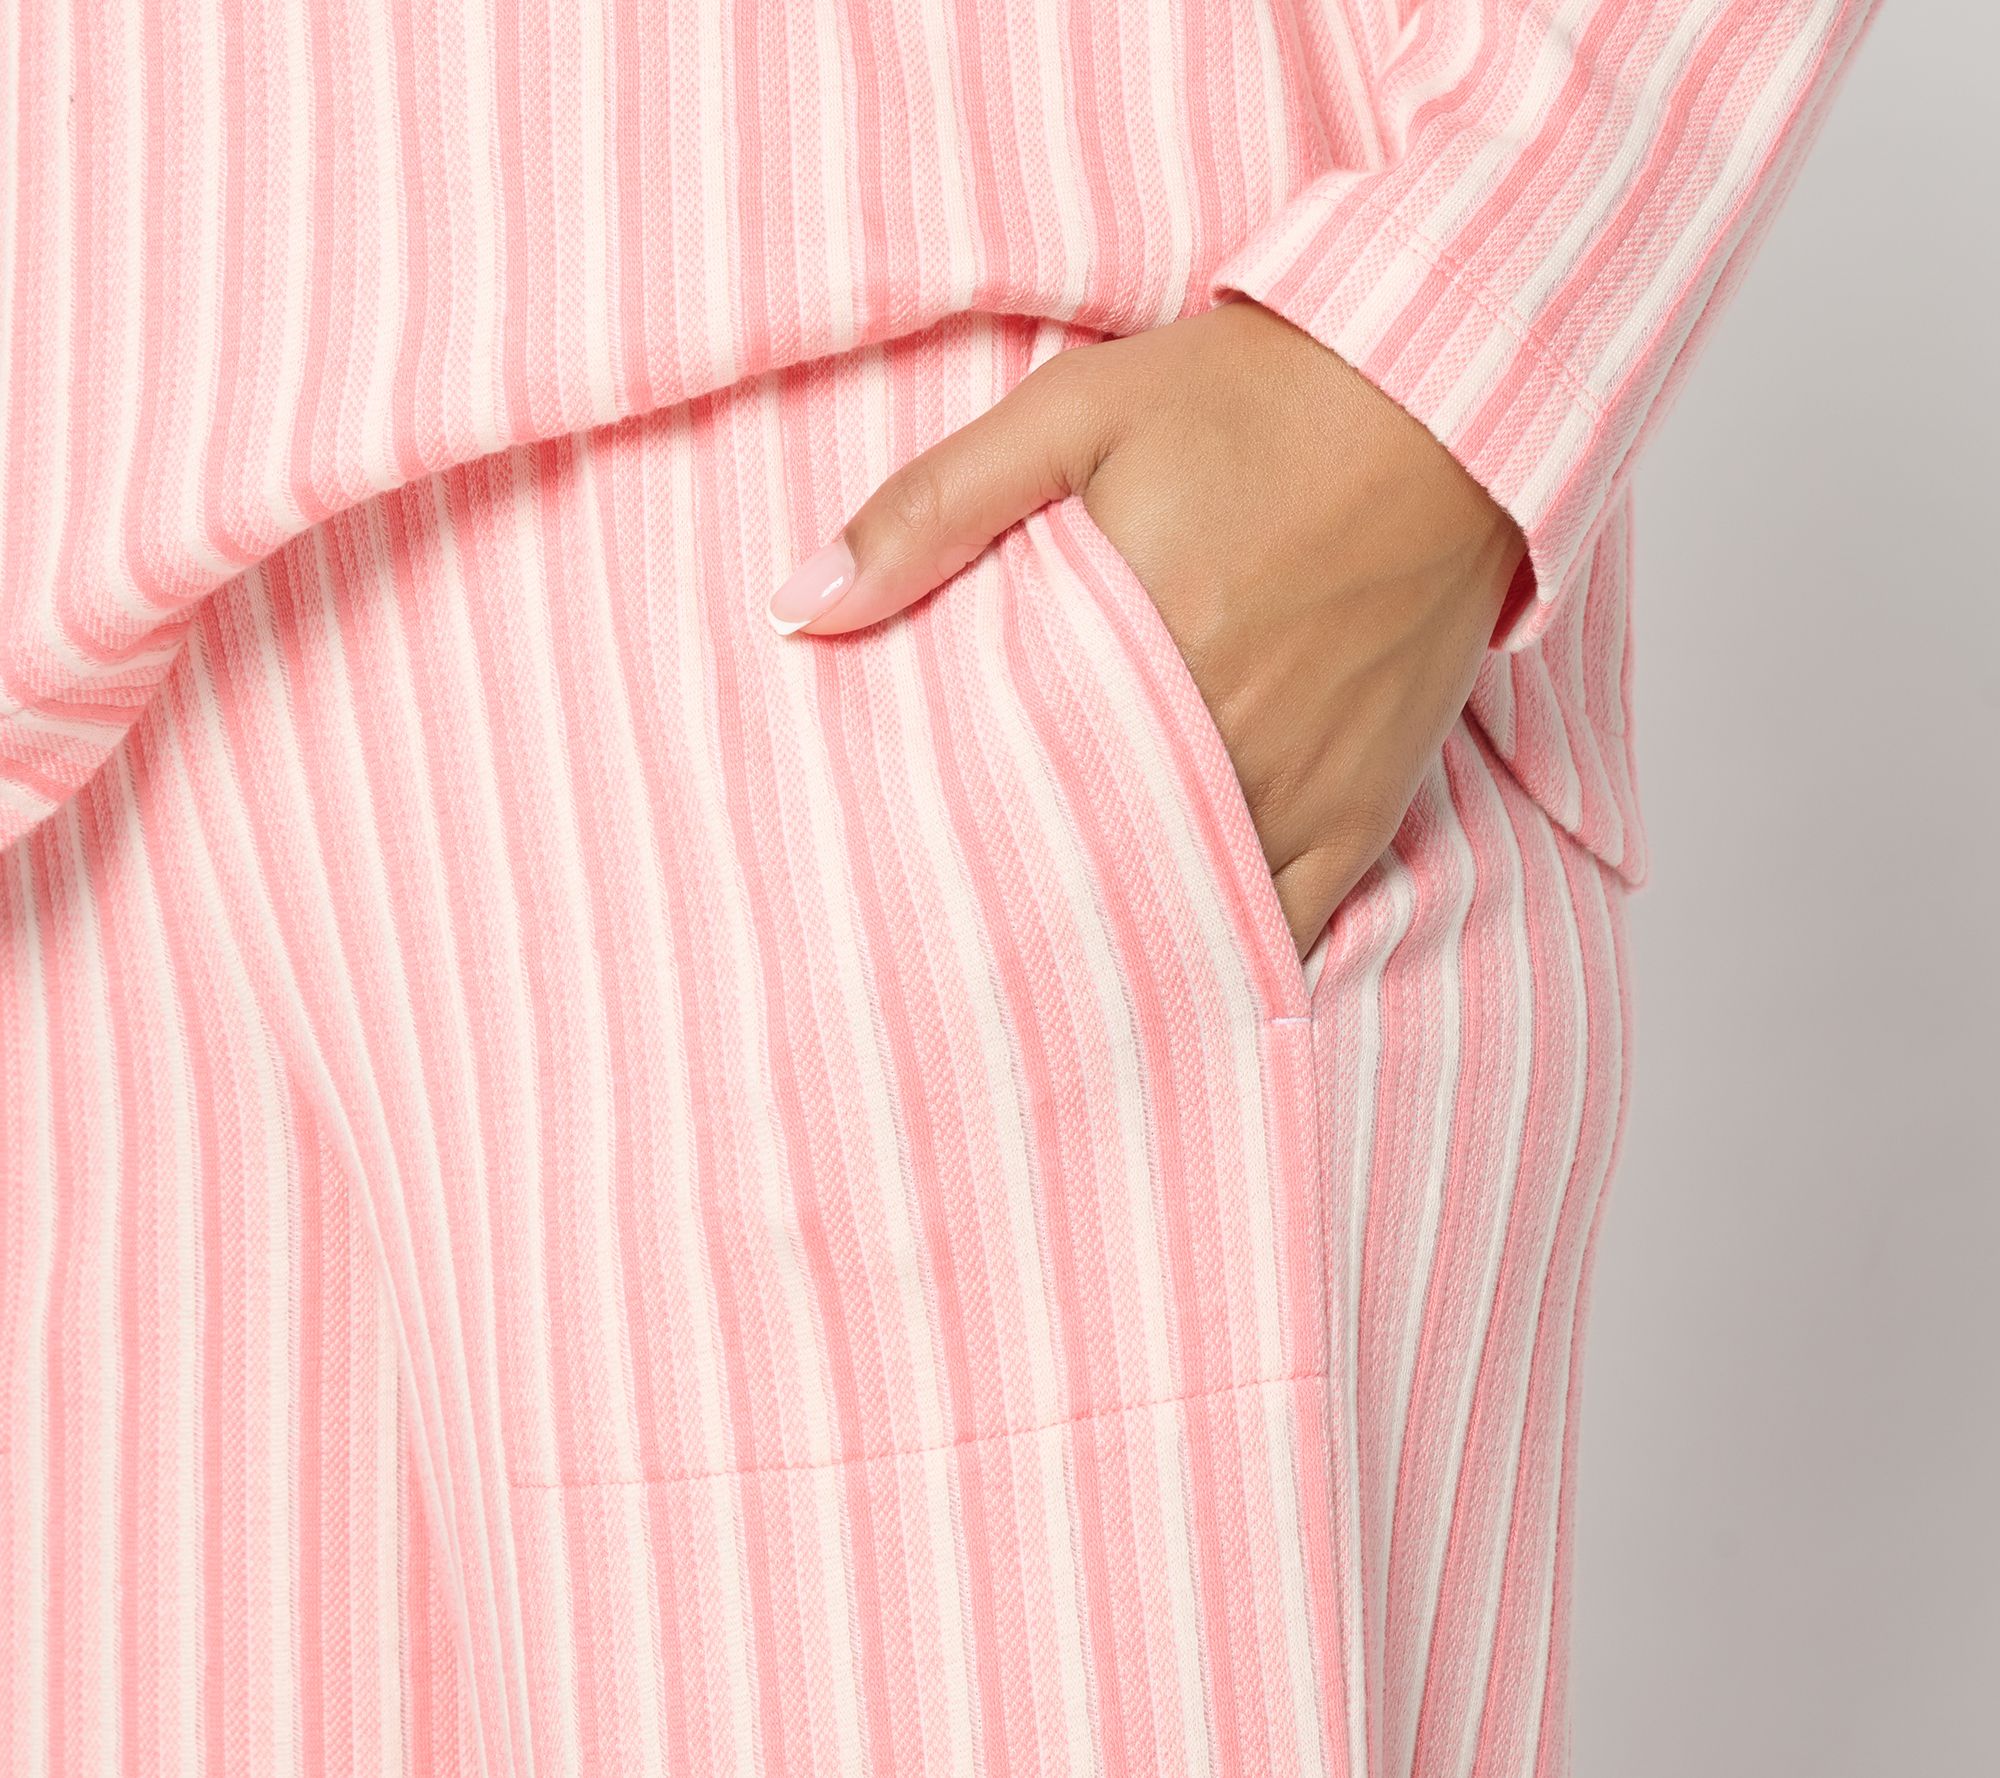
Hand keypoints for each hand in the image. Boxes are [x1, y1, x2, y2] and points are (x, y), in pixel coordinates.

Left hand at [767, 299, 1525, 957]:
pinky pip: (1293, 920)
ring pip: (1188, 917)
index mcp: (1139, 664)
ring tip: (1038, 996)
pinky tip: (1173, 985)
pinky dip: (1231, 956)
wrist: (1444, 391)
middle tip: (944, 977)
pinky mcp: (1366, 803)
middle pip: (1097, 877)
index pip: (1014, 812)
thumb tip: (798, 607)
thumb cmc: (1252, 395)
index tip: (889, 912)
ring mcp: (1302, 790)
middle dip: (1020, 925)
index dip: (950, 873)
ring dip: (1116, 948)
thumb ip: (931, 511)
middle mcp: (1224, 750)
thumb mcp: (1070, 415)